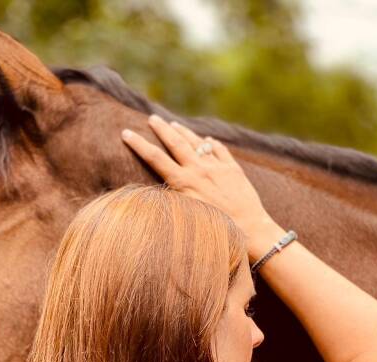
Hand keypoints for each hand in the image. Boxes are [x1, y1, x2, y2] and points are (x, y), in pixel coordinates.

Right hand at [121, 114, 275, 260]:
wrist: (250, 230)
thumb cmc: (216, 230)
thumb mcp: (188, 215)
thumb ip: (176, 196)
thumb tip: (165, 183)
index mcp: (184, 183)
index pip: (155, 158)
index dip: (138, 144)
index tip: (126, 133)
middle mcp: (199, 171)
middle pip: (175, 143)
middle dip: (161, 129)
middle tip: (151, 117)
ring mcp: (217, 168)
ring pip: (197, 142)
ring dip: (184, 132)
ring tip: (174, 124)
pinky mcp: (234, 169)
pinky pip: (219, 150)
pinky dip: (211, 144)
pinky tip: (207, 140)